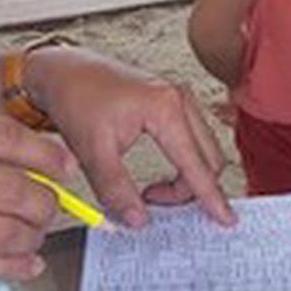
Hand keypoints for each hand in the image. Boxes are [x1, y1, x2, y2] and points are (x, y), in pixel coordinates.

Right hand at [0, 104, 75, 285]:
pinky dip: (10, 266)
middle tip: (52, 205)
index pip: (3, 137)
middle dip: (45, 201)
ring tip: (35, 233)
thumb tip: (26, 154)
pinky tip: (24, 263)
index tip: (64, 164)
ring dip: (31, 235)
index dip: (45, 154)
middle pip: (9, 187)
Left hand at [26, 48, 235, 228]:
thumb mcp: (91, 151)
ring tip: (150, 192)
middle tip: (155, 206)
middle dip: (190, 191)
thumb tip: (138, 219)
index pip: (196, 163)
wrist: (64, 70)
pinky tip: (160, 176)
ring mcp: (180, 98)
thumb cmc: (76, 99)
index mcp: (165, 107)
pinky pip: (195, 140)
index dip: (211, 196)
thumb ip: (116, 189)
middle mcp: (180, 98)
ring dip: (186, 178)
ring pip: (205, 151)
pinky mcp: (175, 101)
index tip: (226, 219)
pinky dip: (184, 164)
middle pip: (209, 158)